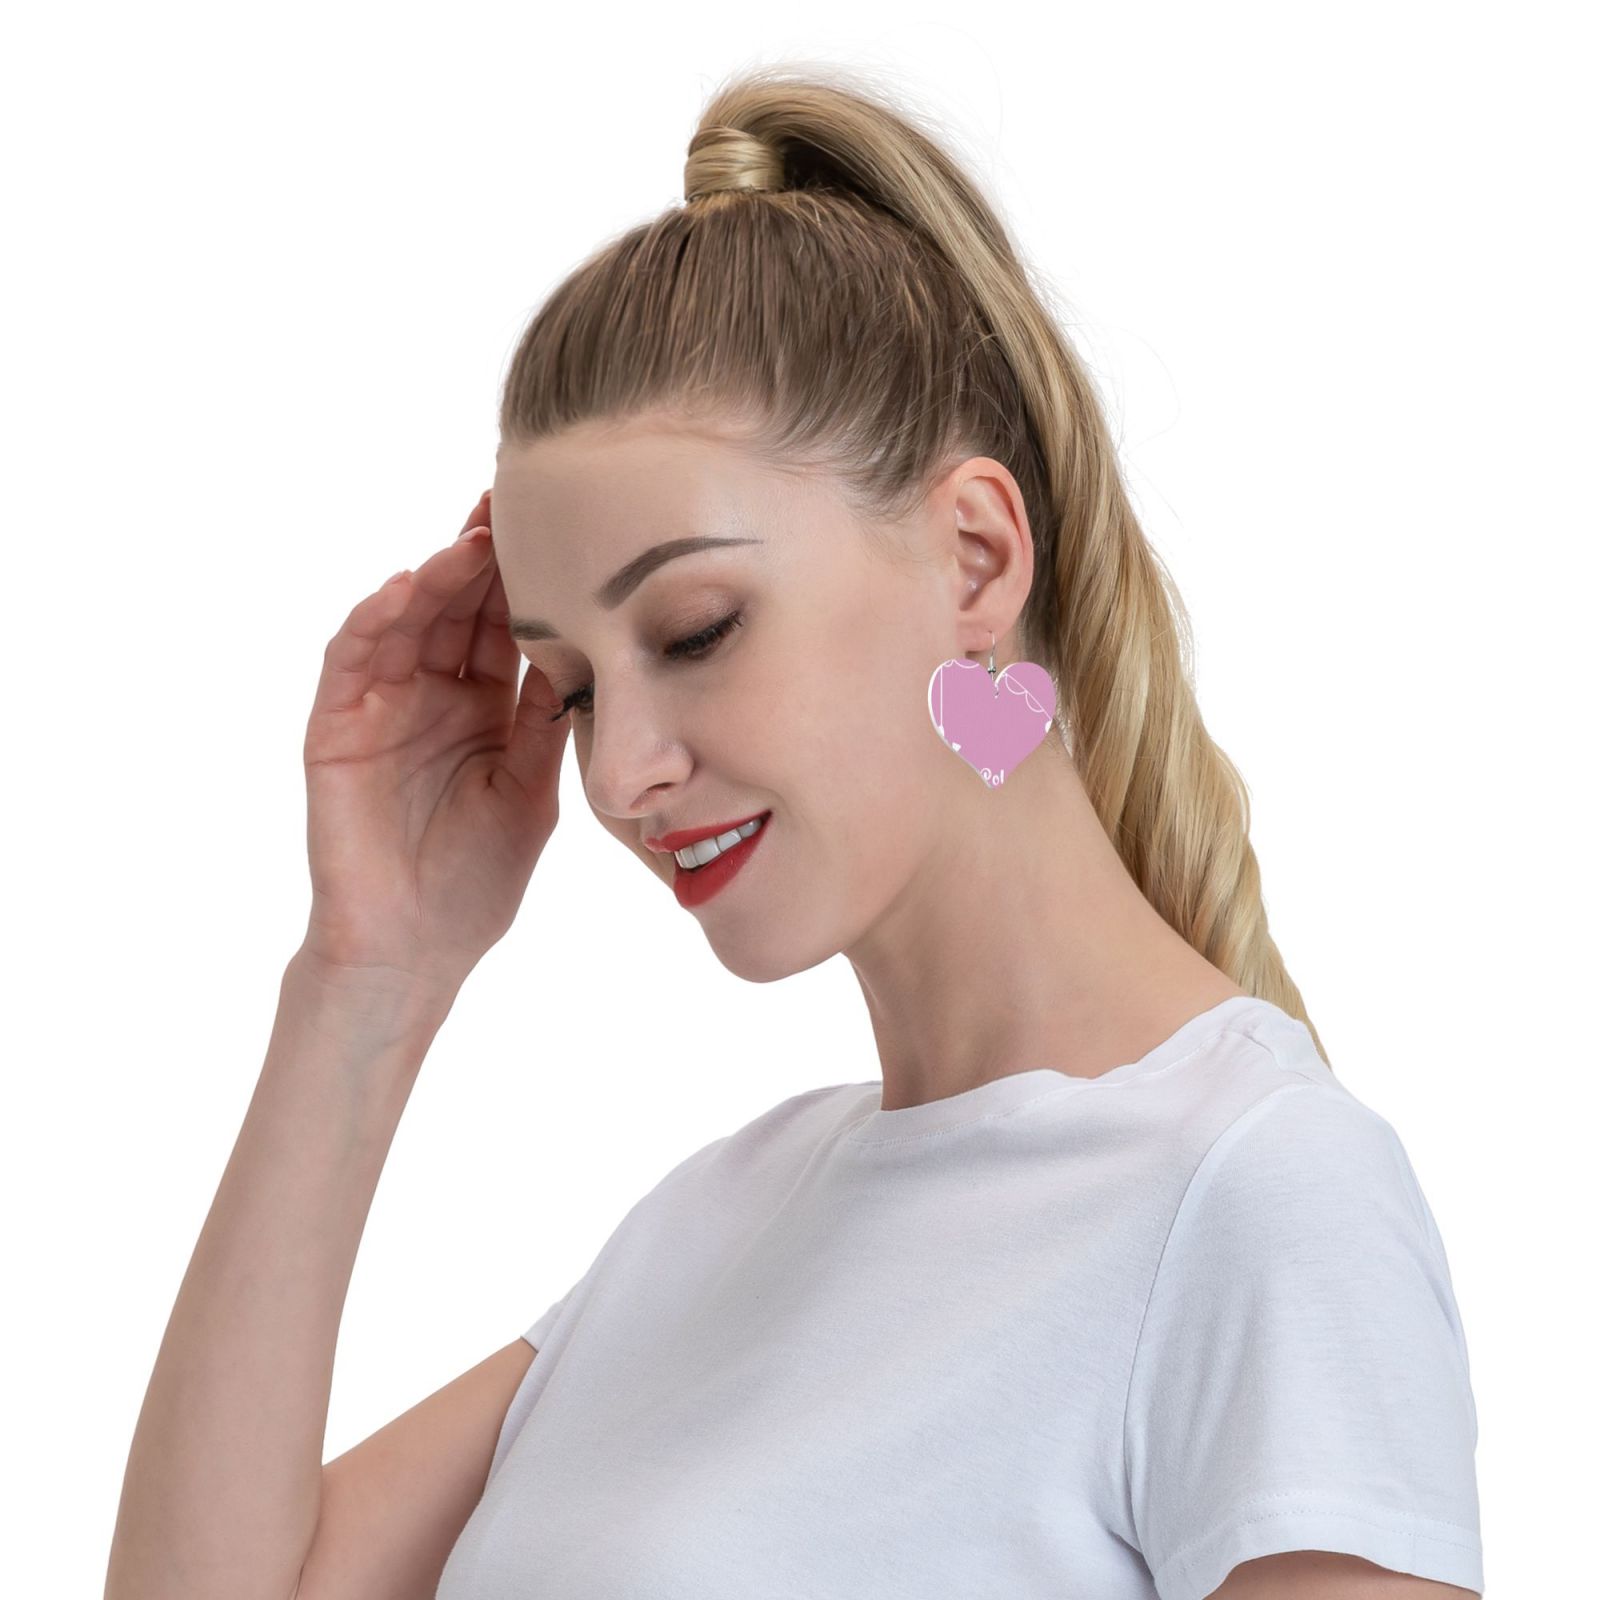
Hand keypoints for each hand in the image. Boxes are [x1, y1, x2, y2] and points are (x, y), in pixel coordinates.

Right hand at [298, 490, 568, 992]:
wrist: (417, 952)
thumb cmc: (476, 881)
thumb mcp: (530, 790)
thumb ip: (543, 724)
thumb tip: (585, 653)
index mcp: (481, 708)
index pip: (503, 627)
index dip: (527, 581)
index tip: (566, 529)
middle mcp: (430, 696)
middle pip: (457, 610)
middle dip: (484, 558)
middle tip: (516, 504)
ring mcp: (380, 708)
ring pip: (406, 622)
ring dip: (436, 578)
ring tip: (472, 540)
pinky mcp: (335, 730)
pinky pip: (350, 661)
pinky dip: (374, 622)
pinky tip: (407, 589)